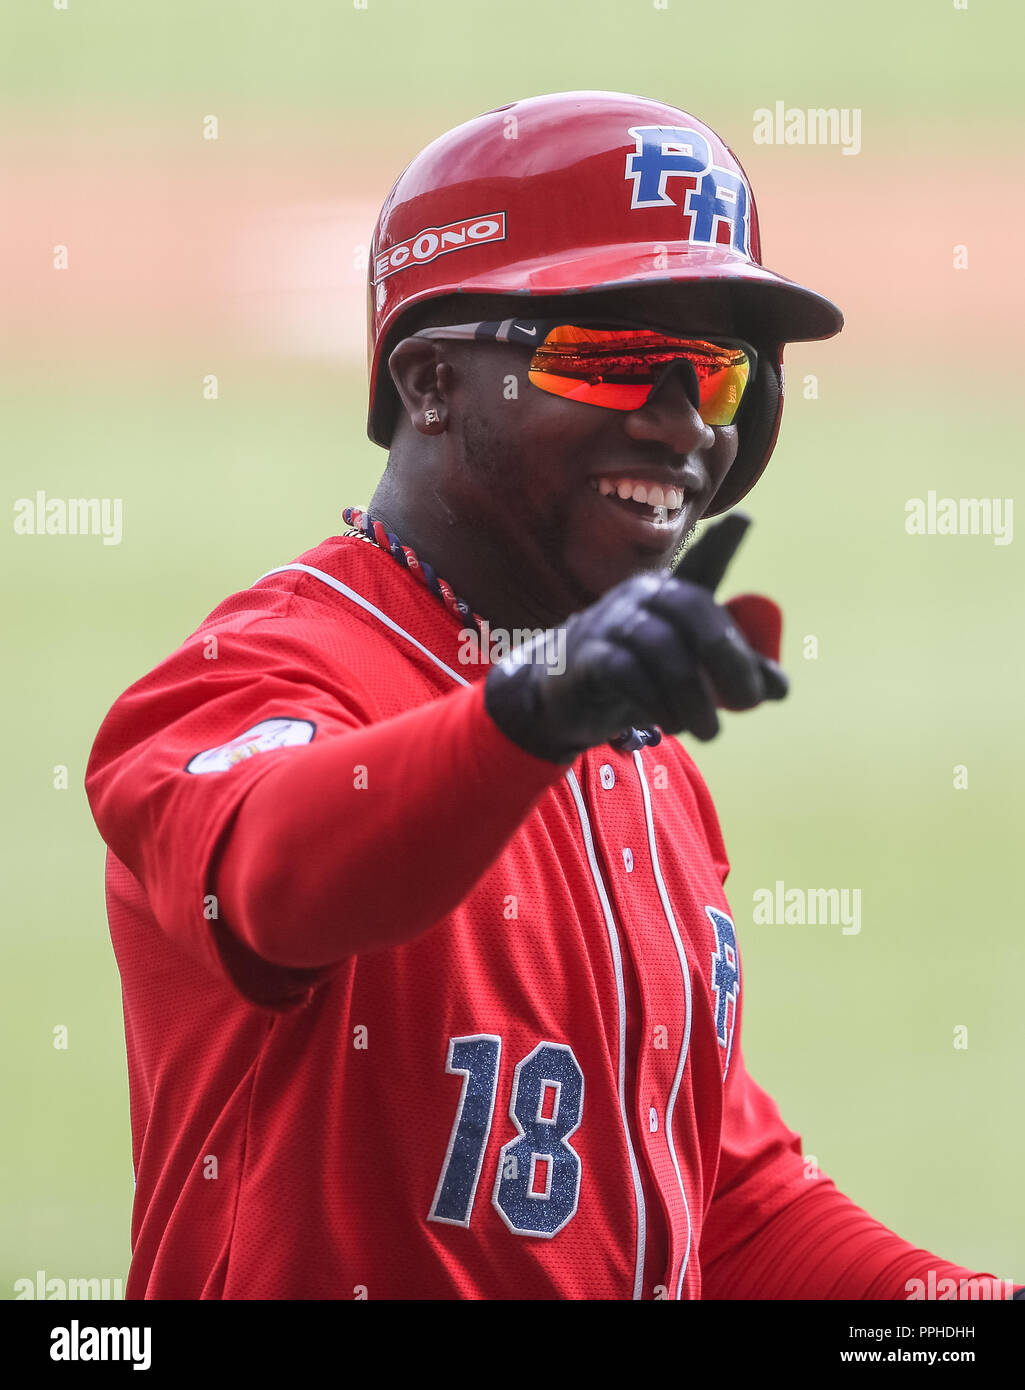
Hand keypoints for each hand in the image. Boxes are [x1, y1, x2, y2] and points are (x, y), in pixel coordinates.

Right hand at [484, 513, 787, 763]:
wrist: (563, 695)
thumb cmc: (636, 674)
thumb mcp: (689, 673)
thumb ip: (733, 675)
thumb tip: (781, 690)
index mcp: (673, 594)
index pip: (701, 562)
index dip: (723, 543)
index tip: (745, 521)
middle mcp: (643, 596)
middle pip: (694, 608)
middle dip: (729, 658)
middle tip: (748, 702)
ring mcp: (612, 623)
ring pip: (663, 648)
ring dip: (693, 695)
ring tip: (709, 730)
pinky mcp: (588, 656)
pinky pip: (627, 672)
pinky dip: (656, 701)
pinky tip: (670, 723)